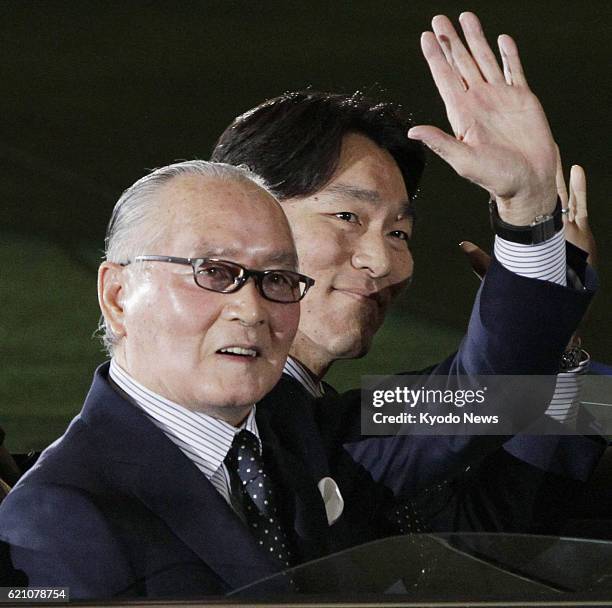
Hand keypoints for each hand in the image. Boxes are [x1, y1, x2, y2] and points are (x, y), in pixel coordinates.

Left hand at [408, 12, 557, 224]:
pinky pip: (514, 70)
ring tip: (466, 17)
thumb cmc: (496, 178)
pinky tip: (501, 39)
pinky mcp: (522, 98)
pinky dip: (509, 54)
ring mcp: (500, 97)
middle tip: (438, 19)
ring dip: (475, 40)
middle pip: (461, 64)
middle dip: (450, 41)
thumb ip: (440, 143)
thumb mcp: (464, 161)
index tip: (425, 37)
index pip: (444, 78)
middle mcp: (478, 101)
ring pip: (485, 60)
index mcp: (462, 114)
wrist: (529, 181)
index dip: (435, 57)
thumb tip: (413, 131)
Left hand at [460, 156, 595, 279]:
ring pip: (559, 193)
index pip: (517, 205)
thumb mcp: (497, 269)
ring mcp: (562, 227)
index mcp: (525, 233)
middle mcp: (544, 226)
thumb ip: (478, 258)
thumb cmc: (526, 286)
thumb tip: (462, 244)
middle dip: (535, 172)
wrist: (553, 297)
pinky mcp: (580, 231)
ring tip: (552, 151)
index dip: (513, 188)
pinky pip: (579, 205)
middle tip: (529, 151)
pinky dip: (579, 187)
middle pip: (539, 193)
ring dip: (556, 173)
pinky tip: (576, 169)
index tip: (507, 170)